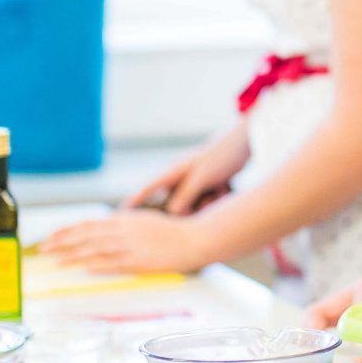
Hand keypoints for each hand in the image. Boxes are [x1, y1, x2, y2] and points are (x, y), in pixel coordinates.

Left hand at [41, 210, 215, 274]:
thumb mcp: (144, 221)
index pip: (88, 224)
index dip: (66, 231)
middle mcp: (124, 230)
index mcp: (124, 219)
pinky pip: (115, 263)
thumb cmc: (173, 231)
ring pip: (96, 250)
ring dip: (73, 256)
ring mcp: (132, 246)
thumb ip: (124, 225)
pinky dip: (98, 266)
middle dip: (62, 243)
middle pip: (86, 236)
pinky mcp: (141, 261)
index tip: (50, 238)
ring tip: (56, 262)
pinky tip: (84, 269)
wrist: (196, 238)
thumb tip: (105, 230)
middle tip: (43, 251)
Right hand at [122, 135, 248, 214]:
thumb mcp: (202, 177)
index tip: (118, 219)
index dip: (131, 205)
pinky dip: (216, 197)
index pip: (145, 191)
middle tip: (208, 196)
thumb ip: (186, 196)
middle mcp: (179, 179)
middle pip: (174, 205)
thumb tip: (172, 215)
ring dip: (208, 202)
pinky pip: (205, 202)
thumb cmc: (220, 155)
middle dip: (191, 207)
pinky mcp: (205, 186)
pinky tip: (226, 186)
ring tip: (221, 187)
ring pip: (193, 206)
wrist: (243, 143)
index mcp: (172, 173)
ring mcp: (192, 182)